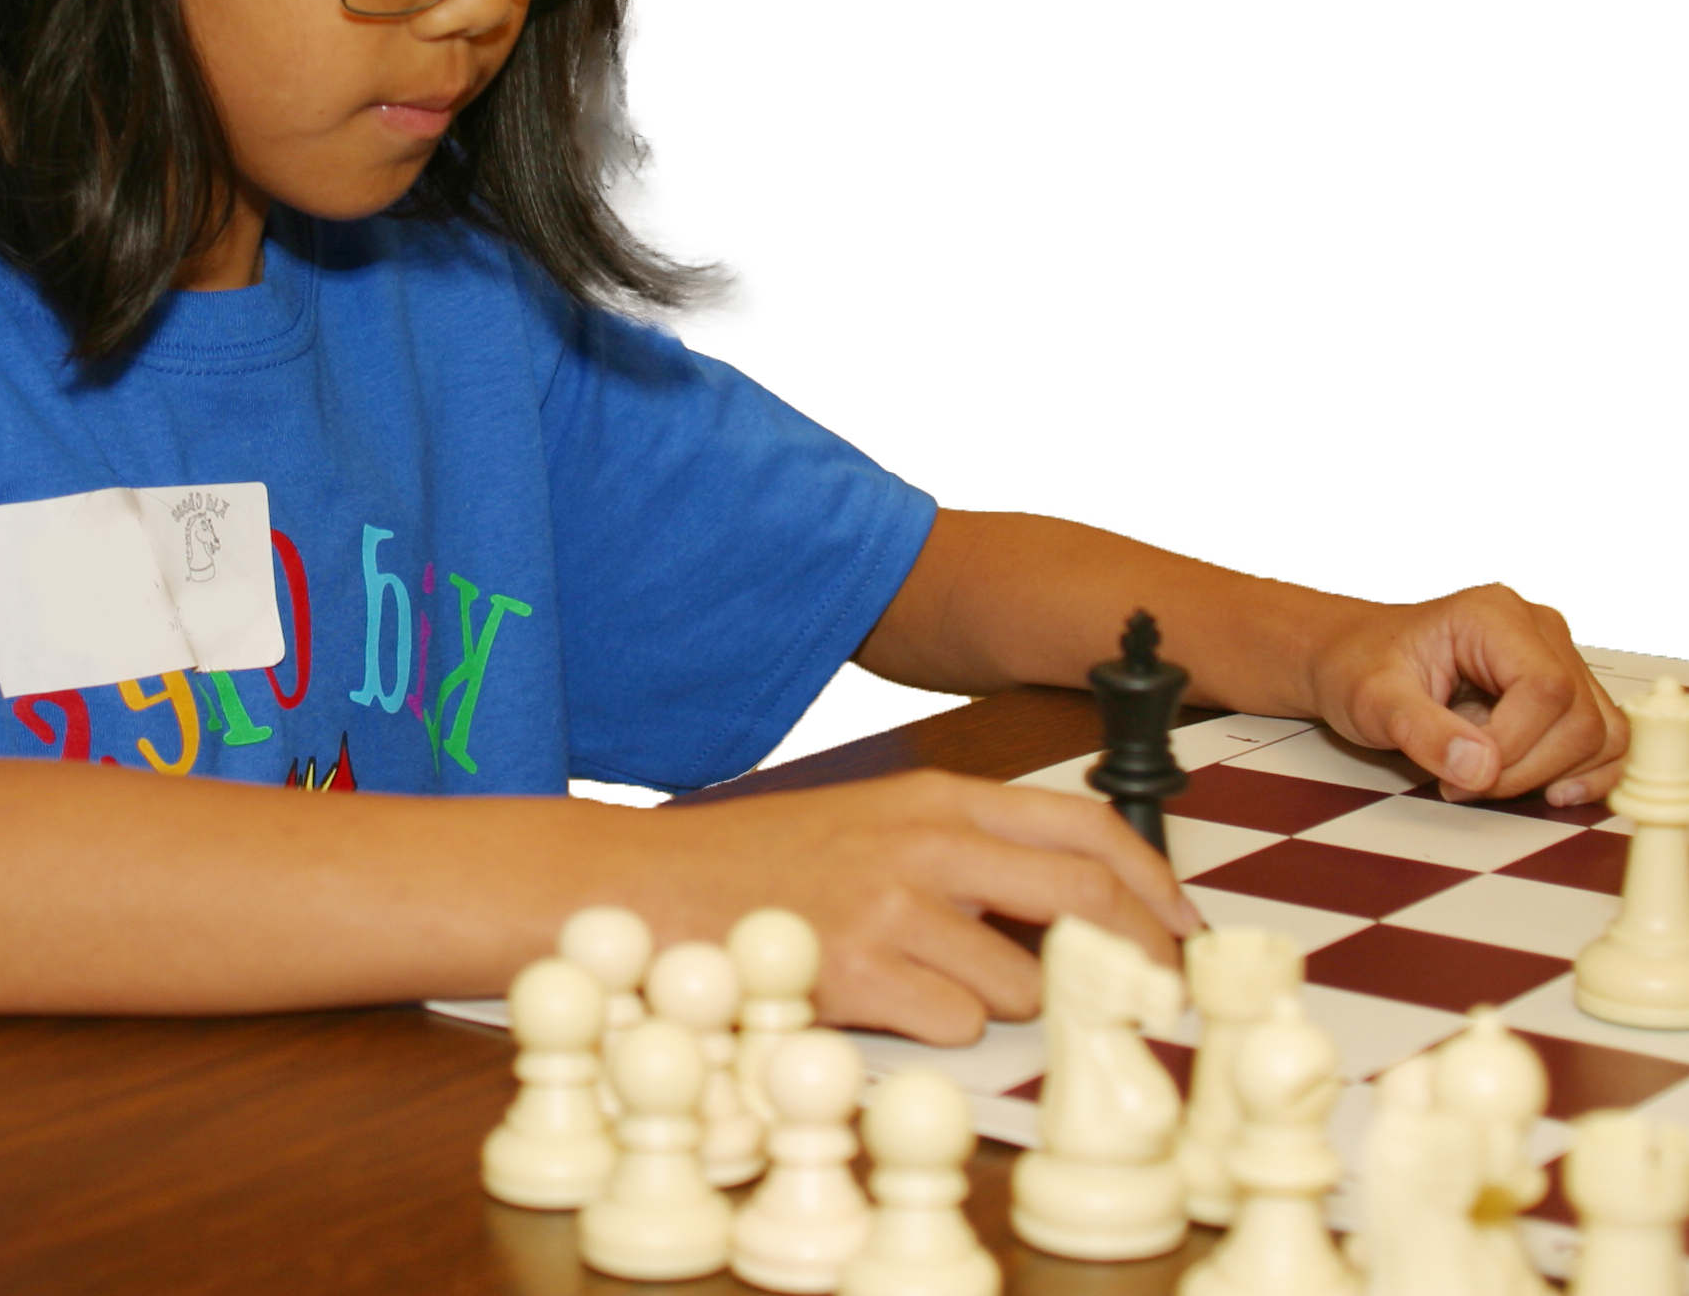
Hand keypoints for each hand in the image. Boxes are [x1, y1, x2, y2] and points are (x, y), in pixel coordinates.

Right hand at [659, 767, 1200, 1045]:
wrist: (649, 888)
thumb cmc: (762, 865)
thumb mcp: (874, 825)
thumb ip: (964, 851)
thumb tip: (1073, 911)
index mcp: (936, 797)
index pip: (1088, 829)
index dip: (1154, 886)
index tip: (1180, 932)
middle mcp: (927, 842)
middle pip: (1086, 901)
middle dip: (1137, 962)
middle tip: (1152, 1001)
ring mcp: (895, 906)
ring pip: (1024, 985)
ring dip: (1007, 1008)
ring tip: (935, 989)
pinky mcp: (862, 973)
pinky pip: (955, 1027)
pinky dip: (937, 1031)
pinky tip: (882, 1004)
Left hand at [1304, 582, 1627, 805]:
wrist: (1351, 657)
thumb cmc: (1358, 665)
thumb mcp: (1371, 699)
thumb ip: (1421, 731)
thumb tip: (1480, 768)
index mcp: (1492, 616)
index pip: (1545, 689)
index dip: (1514, 745)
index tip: (1464, 773)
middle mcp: (1537, 630)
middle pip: (1580, 718)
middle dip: (1527, 769)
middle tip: (1464, 783)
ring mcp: (1557, 659)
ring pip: (1602, 734)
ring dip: (1555, 776)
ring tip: (1487, 781)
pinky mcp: (1565, 692)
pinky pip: (1605, 740)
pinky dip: (1583, 775)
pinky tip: (1543, 789)